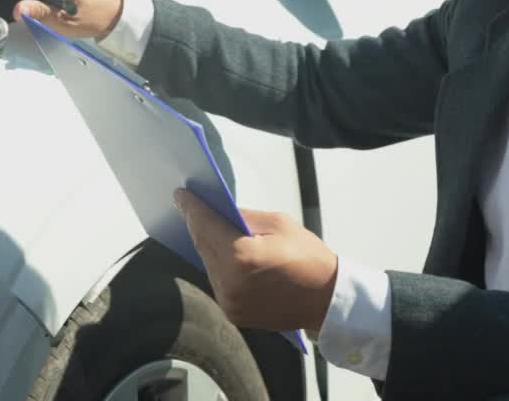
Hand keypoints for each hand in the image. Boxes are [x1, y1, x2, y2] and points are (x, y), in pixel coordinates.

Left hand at [174, 188, 337, 334]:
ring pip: (208, 264)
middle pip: (203, 245)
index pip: (206, 226)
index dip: (192, 208)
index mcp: (242, 257)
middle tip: (189, 205)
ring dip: (206, 245)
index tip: (181, 195)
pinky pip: (218, 281)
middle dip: (196, 224)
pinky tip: (219, 251)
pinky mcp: (233, 312)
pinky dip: (218, 265)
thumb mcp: (279, 224)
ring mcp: (230, 301)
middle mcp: (230, 283)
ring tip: (204, 226)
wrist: (327, 300)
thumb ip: (244, 217)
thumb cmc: (309, 257)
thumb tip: (219, 212)